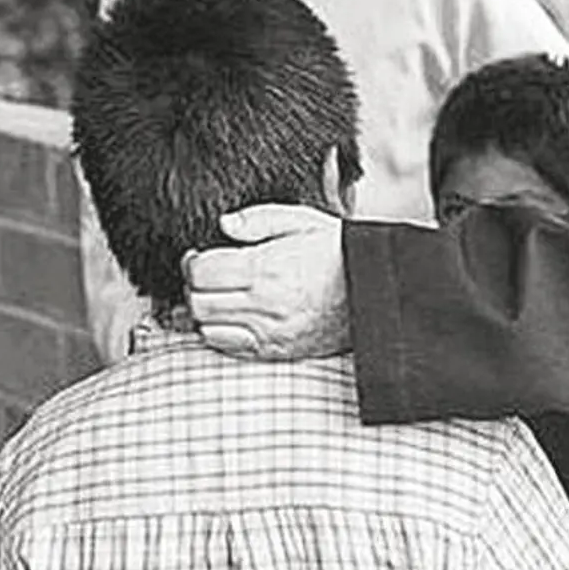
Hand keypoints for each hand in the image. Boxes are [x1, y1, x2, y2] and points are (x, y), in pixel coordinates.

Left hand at [184, 204, 350, 360]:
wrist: (376, 292)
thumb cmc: (338, 253)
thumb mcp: (304, 221)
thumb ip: (259, 219)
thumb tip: (224, 224)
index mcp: (267, 268)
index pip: (202, 272)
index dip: (192, 262)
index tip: (199, 256)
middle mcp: (264, 304)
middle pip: (198, 302)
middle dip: (193, 286)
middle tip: (204, 275)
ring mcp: (269, 332)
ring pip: (207, 327)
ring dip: (203, 311)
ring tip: (217, 295)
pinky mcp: (274, 350)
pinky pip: (227, 347)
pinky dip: (217, 332)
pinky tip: (229, 316)